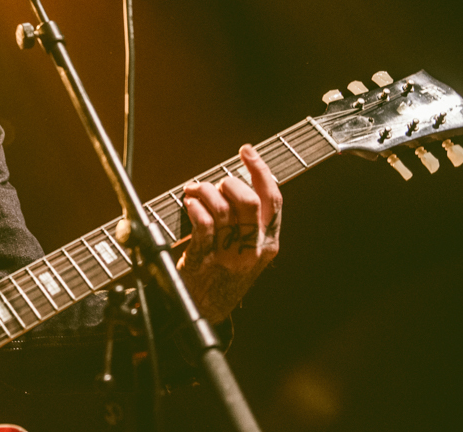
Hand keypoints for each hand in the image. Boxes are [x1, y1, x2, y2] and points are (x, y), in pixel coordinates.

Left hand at [177, 144, 281, 323]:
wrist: (205, 312)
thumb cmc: (223, 274)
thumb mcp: (246, 249)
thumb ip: (246, 221)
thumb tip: (230, 183)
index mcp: (268, 243)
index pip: (273, 199)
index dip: (260, 170)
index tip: (246, 151)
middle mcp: (253, 249)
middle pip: (249, 200)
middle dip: (228, 183)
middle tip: (213, 186)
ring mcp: (229, 255)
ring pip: (223, 208)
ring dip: (204, 191)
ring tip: (193, 192)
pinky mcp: (203, 259)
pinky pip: (203, 225)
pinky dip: (195, 207)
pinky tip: (189, 204)